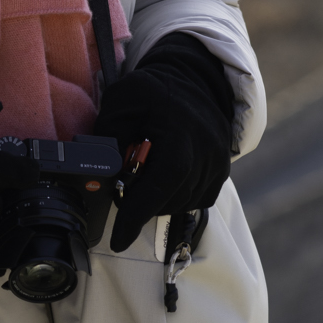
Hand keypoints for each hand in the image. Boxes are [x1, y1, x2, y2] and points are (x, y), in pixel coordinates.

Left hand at [92, 34, 235, 251]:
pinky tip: (164, 177)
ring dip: (158, 200)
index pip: (160, 184)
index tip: (118, 240)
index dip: (137, 214)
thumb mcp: (121, 100)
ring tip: (144, 176)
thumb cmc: (152, 91)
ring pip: (182, 204)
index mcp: (181, 133)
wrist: (193, 82)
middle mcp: (206, 151)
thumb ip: (109, 133)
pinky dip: (176, 196)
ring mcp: (218, 163)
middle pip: (169, 199)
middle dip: (141, 204)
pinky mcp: (222, 172)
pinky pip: (195, 200)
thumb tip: (100, 168)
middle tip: (123, 188)